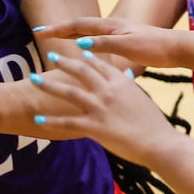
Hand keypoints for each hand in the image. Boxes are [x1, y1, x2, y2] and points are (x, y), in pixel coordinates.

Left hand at [28, 52, 179, 167]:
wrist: (159, 142)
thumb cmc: (153, 123)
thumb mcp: (142, 98)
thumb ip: (130, 85)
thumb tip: (127, 75)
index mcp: (120, 82)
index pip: (99, 64)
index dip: (86, 57)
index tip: (77, 51)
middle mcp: (108, 90)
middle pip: (81, 71)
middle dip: (63, 62)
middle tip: (50, 55)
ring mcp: (100, 107)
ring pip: (69, 92)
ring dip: (49, 85)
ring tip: (34, 79)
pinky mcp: (94, 126)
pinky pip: (67, 122)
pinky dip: (51, 120)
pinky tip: (37, 118)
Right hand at [33, 16, 186, 71]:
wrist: (175, 48)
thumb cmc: (153, 47)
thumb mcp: (127, 46)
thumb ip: (104, 44)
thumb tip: (79, 44)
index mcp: (110, 26)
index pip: (77, 26)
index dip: (58, 29)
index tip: (40, 32)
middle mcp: (112, 26)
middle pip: (80, 26)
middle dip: (60, 29)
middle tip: (41, 33)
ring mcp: (117, 32)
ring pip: (88, 32)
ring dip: (71, 34)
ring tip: (57, 38)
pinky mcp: (123, 40)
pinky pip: (96, 39)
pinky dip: (84, 42)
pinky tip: (84, 51)